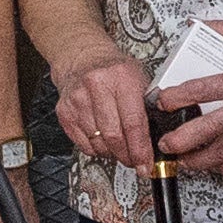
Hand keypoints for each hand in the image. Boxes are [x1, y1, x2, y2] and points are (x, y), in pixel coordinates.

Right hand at [53, 53, 154, 168]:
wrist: (83, 58)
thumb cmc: (114, 69)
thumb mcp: (139, 79)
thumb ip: (149, 107)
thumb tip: (158, 139)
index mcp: (121, 77)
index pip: (133, 123)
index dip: (141, 150)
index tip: (145, 164)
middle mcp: (96, 86)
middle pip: (114, 137)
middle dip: (127, 156)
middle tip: (135, 161)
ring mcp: (77, 100)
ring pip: (98, 144)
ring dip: (112, 153)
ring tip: (120, 148)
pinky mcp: (65, 112)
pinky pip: (84, 144)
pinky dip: (97, 149)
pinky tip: (104, 141)